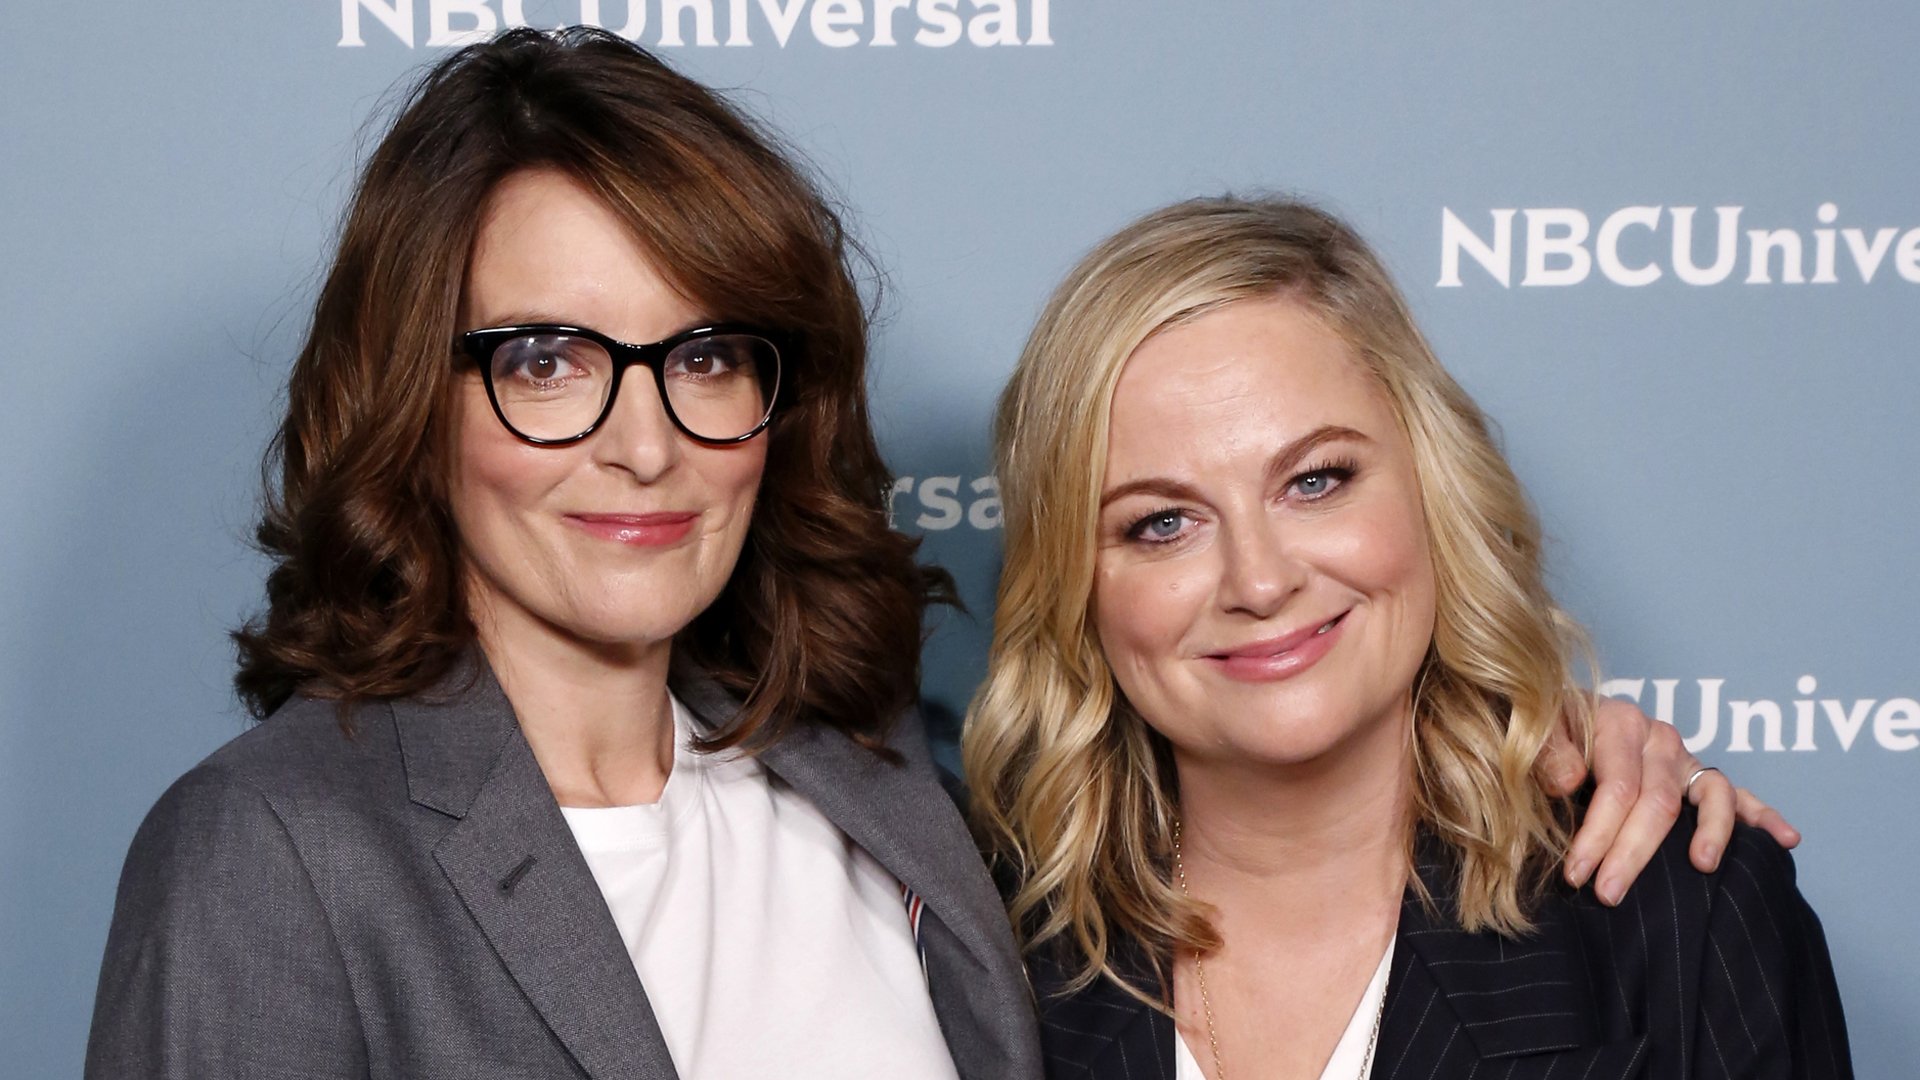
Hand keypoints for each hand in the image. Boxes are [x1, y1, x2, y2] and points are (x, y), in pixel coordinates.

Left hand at [1539, 695, 1802, 905]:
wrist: (1557, 717)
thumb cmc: (1545, 734)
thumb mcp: (1534, 733)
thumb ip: (1546, 752)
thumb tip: (1569, 781)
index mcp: (1618, 721)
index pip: (1616, 785)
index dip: (1598, 832)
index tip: (1576, 874)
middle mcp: (1658, 737)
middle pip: (1658, 800)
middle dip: (1633, 852)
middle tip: (1609, 894)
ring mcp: (1686, 757)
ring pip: (1709, 796)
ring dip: (1708, 834)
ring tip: (1702, 866)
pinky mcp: (1701, 776)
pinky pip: (1739, 795)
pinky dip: (1764, 816)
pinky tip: (1787, 839)